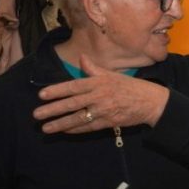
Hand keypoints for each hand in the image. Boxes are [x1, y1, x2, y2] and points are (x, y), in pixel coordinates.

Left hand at [34, 54, 169, 133]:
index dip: (56, 91)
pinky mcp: (109, 122)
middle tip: (36, 114)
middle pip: (72, 104)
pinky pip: (89, 127)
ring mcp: (104, 110)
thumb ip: (94, 69)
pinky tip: (64, 130)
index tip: (41, 95)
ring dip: (60, 123)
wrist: (151, 102)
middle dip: (53, 110)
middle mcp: (99, 96)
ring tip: (46, 128)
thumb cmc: (131, 87)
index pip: (73, 86)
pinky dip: (75, 129)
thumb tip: (81, 58)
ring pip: (78, 118)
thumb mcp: (113, 74)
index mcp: (99, 82)